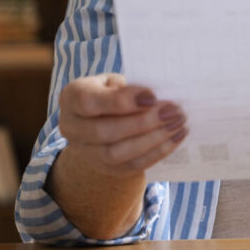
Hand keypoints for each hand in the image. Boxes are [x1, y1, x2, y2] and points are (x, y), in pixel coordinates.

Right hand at [57, 73, 187, 177]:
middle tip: (173, 111)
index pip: (90, 102)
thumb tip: (158, 96)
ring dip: (152, 139)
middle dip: (143, 123)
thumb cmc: (113, 91)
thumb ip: (129, 87)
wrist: (104, 118)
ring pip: (117, 153)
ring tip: (178, 124)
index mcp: (72, 97)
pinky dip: (157, 152)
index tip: (152, 96)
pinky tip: (176, 137)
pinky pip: (131, 166)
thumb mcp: (115, 81)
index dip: (121, 101)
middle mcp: (71, 127)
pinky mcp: (105, 168)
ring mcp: (86, 152)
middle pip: (104, 132)